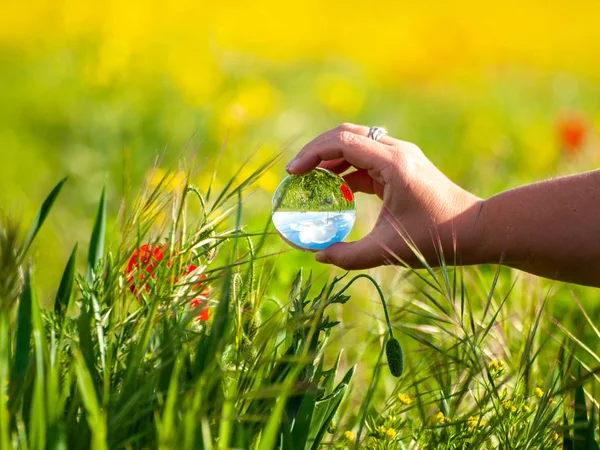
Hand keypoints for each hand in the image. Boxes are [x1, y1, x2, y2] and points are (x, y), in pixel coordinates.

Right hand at [285, 123, 482, 269]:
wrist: (476, 229)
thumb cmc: (436, 238)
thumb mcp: (388, 249)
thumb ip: (349, 255)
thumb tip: (319, 256)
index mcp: (392, 163)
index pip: (341, 143)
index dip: (311, 155)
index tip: (292, 174)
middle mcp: (396, 151)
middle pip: (346, 134)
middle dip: (316, 150)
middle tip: (295, 173)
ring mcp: (401, 156)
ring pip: (356, 143)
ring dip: (330, 158)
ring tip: (309, 181)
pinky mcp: (403, 166)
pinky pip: (367, 159)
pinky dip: (346, 169)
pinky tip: (335, 188)